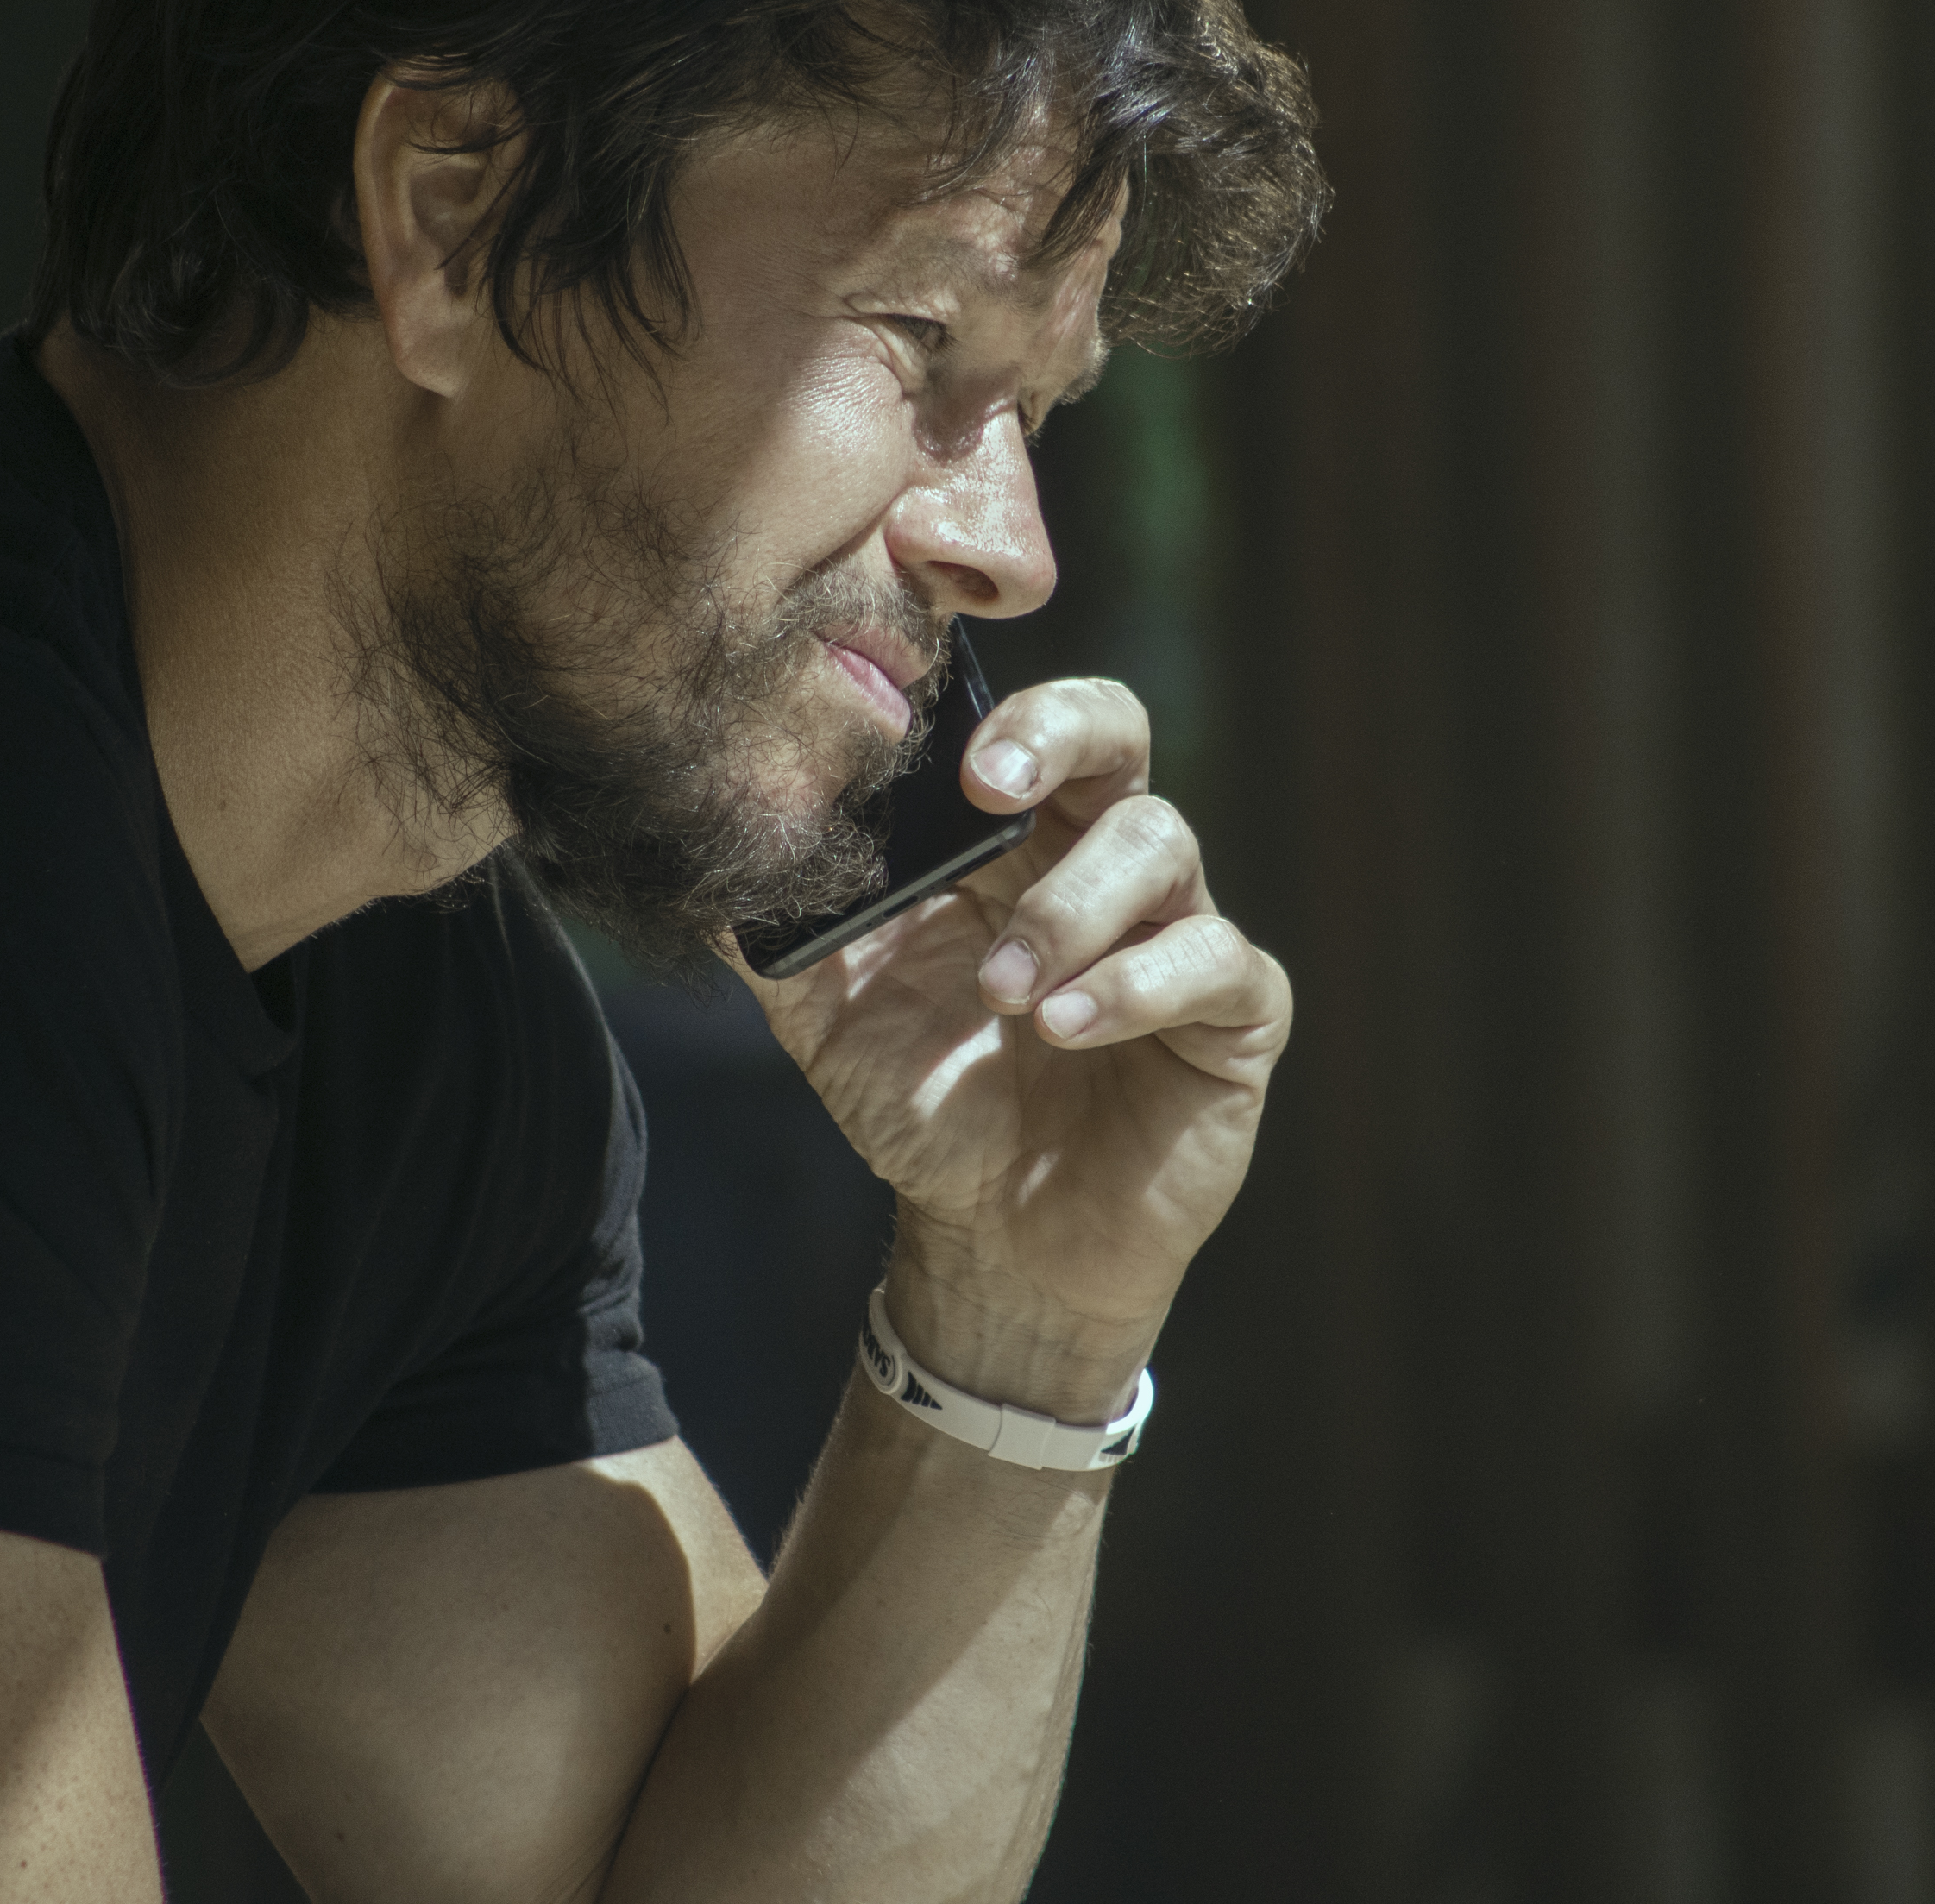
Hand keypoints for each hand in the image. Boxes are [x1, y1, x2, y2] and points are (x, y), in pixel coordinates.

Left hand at [732, 677, 1289, 1420]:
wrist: (999, 1240)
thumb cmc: (926, 1104)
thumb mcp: (828, 1018)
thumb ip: (774, 933)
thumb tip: (699, 857)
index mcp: (1009, 839)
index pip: (1015, 720)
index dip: (986, 693)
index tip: (927, 714)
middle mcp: (1098, 861)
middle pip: (1115, 730)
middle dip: (1055, 733)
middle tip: (989, 785)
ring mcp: (1175, 926)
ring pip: (1160, 843)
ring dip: (1070, 909)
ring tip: (1005, 991)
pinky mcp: (1235, 1010)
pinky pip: (1215, 960)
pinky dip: (1136, 986)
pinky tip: (1065, 1029)